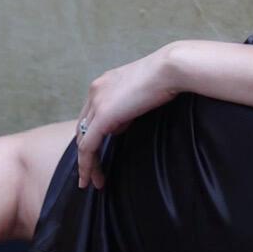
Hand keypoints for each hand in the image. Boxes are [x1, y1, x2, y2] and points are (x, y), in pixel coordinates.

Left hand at [75, 46, 180, 190]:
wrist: (170, 68)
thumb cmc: (165, 76)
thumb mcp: (140, 92)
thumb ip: (126, 106)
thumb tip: (120, 124)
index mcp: (103, 83)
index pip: (90, 115)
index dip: (92, 135)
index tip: (98, 153)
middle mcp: (95, 91)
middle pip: (82, 128)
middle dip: (85, 152)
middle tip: (91, 173)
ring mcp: (97, 103)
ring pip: (82, 140)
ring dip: (86, 164)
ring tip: (92, 182)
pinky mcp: (103, 116)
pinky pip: (88, 146)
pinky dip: (87, 164)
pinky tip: (89, 178)